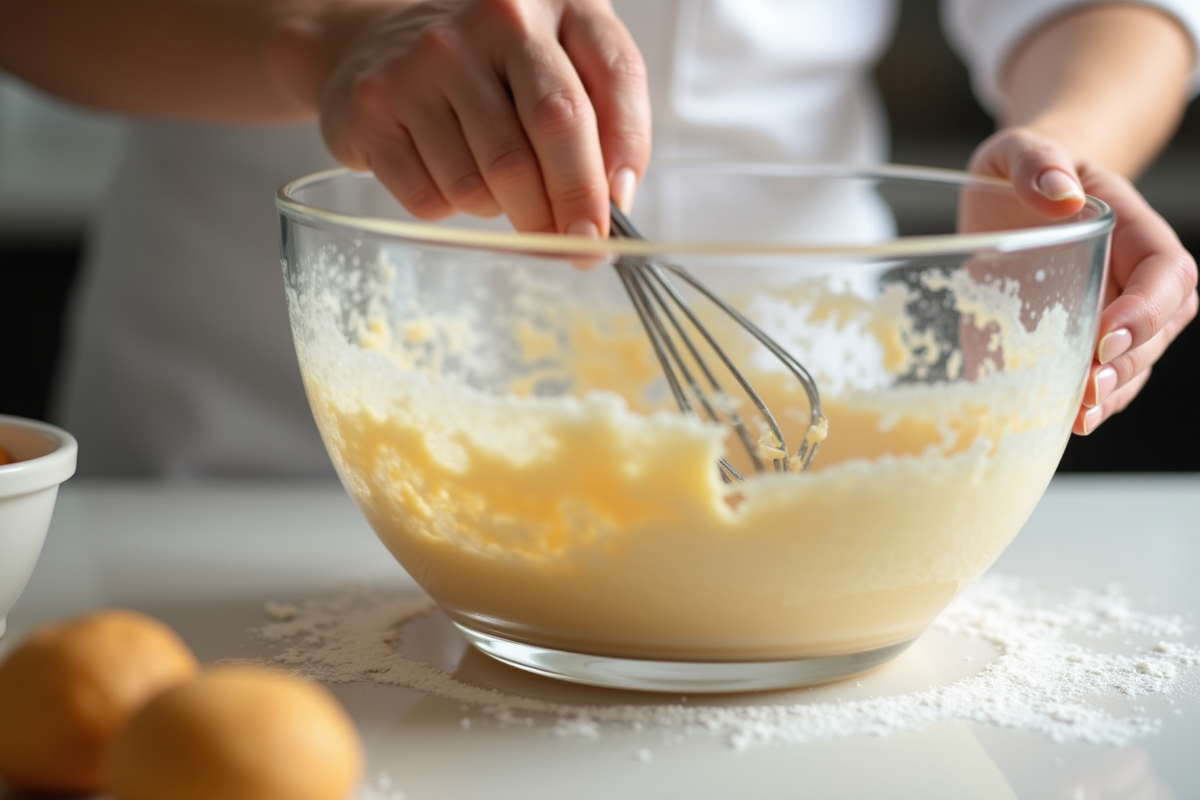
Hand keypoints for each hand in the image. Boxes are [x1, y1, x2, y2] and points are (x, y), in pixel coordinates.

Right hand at [273, 0, 650, 236]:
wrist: (374, 43)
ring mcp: (425, 60)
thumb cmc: (486, 68)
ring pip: (489, 180)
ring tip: (493, 183)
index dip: (627, 153)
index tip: (618, 210)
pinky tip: (445, 174)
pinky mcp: (374, 107)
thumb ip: (600, 116)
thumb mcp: (556, 63)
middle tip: (578, 245)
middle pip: (554, 127)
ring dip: (504, 208)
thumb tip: (612, 200)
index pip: (614, 78)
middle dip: (573, 203)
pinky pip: (434, 199)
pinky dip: (451, 210)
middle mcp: (489, 18)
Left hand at [968, 126, 1197, 434]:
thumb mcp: (1021, 146)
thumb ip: (1037, 158)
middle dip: (1129, 363)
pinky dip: (1086, 402)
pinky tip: (1063, 421)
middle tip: (1090, 387)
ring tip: (1080, 415)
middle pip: (1157, 330)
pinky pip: (1097, 378)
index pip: (1166, 274)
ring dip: (1112, 393)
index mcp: (1135, 229)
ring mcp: (1110, 315)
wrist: (1015, 190)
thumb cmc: (1027, 167)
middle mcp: (1133, 278)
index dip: (1147, 309)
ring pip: (1134, 363)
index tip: (1107, 335)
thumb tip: (1059, 192)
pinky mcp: (1078, 341)